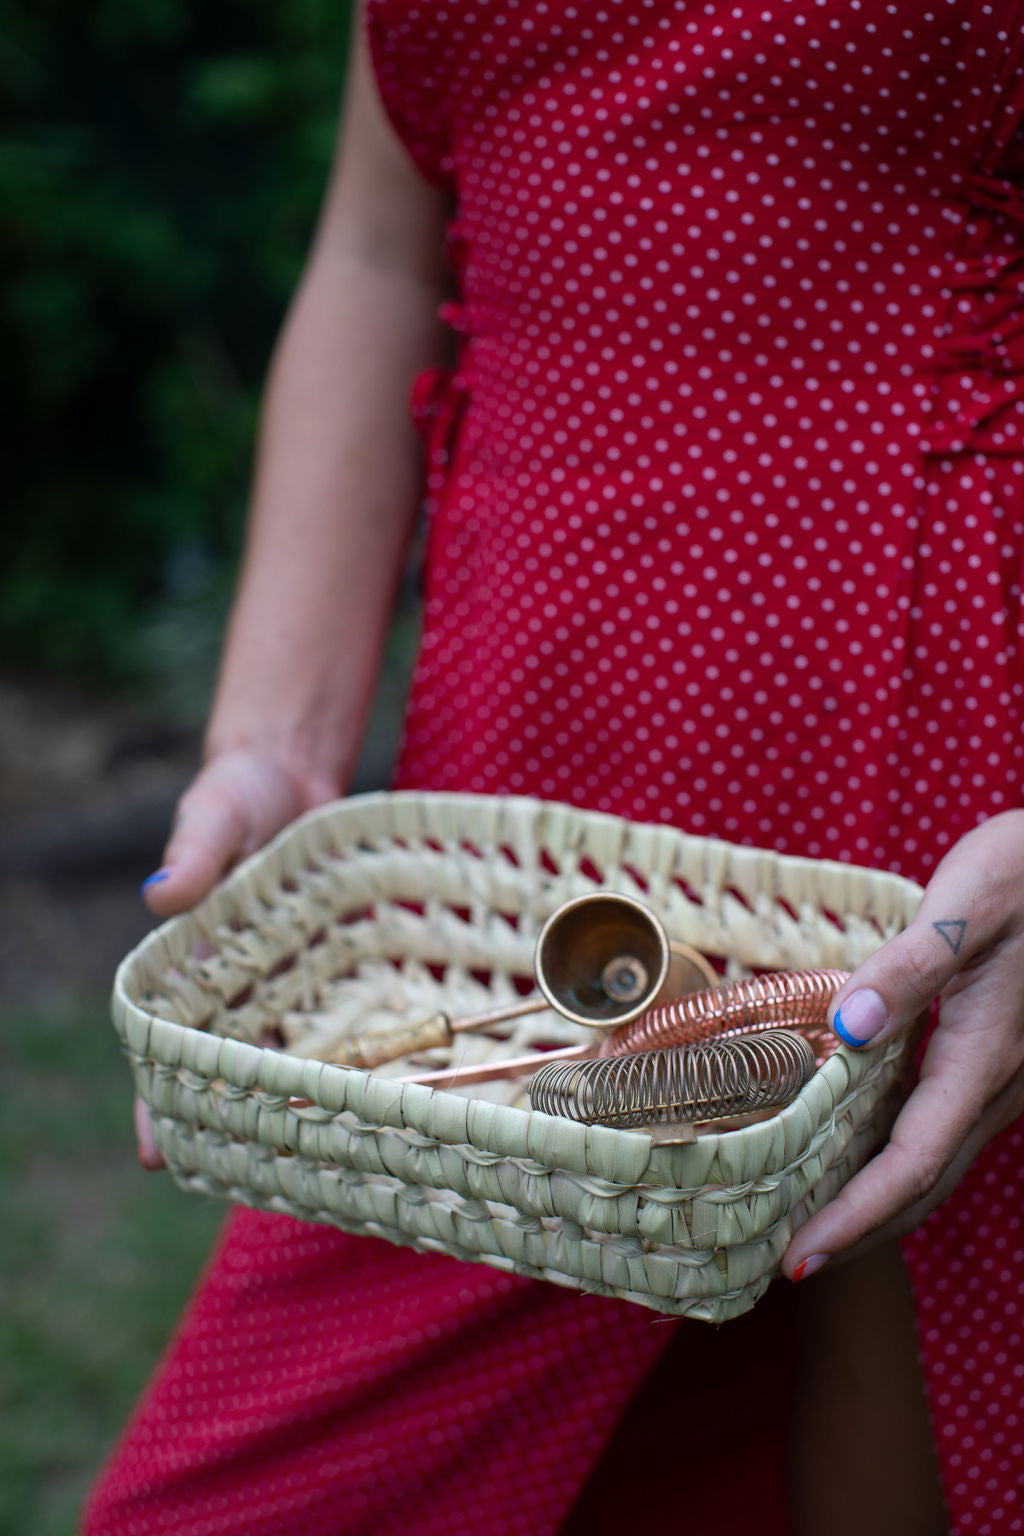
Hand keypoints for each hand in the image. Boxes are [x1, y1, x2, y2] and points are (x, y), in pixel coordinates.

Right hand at [135, 747, 339, 1167]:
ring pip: (299, 1056)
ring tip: (340, 1151)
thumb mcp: (213, 813)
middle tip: (267, 1176)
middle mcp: (241, 988)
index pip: (163, 1042)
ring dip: (315, 1100)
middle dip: (244, 1123)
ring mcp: (293, 983)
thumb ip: (195, 853)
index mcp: (190, 963)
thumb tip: (161, 896)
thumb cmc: (238, 792)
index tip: (157, 1156)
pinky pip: (353, 1015)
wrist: (295, 770)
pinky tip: (396, 1083)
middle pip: (235, 1070)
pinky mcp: (340, 968)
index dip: (156, 1101)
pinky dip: (367, 1048)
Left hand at [783, 809, 1023, 1279]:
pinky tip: (855, 1148)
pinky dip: (897, 1160)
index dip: (856, 1218)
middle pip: (925, 1185)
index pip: (912, 1163)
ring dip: (878, 1203)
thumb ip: (910, 968)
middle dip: (859, 1232)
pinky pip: (946, 1131)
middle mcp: (999, 1085)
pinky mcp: (1001, 1062)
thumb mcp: (968, 905)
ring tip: (813, 1221)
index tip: (800, 1258)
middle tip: (791, 1263)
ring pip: (938, 1164)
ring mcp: (1005, 1079)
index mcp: (985, 1057)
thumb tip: (850, 1028)